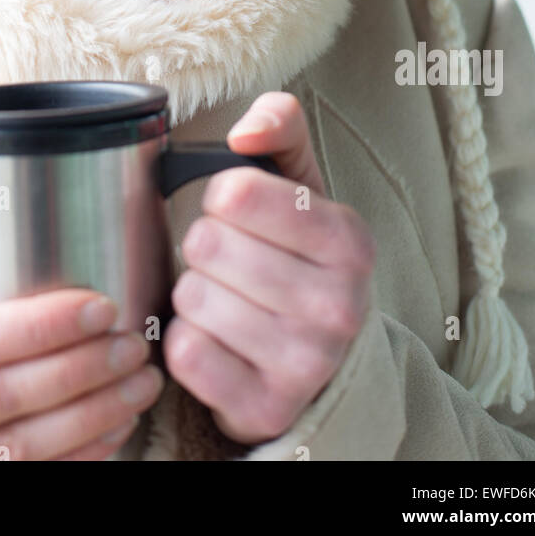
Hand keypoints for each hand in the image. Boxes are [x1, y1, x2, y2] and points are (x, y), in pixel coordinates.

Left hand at [163, 91, 375, 445]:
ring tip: (227, 299)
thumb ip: (280, 127)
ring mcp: (305, 364)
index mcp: (350, 242)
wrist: (324, 360)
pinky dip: (187, 341)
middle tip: (231, 261)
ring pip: (191, 298)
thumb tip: (245, 132)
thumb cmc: (301, 257)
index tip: (238, 210)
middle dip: (206, 245)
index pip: (239, 191)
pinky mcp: (264, 408)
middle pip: (207, 244)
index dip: (222, 195)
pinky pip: (185, 353)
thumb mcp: (303, 184)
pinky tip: (218, 340)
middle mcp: (338, 307)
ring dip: (194, 294)